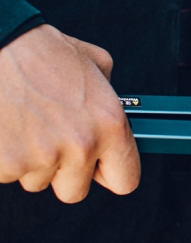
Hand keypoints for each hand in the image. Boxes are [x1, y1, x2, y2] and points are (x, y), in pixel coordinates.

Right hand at [0, 24, 140, 202]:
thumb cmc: (41, 52)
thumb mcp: (97, 65)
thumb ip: (111, 99)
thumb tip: (118, 119)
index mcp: (110, 124)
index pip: (125, 181)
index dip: (111, 174)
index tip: (101, 168)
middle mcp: (81, 144)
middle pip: (75, 190)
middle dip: (64, 171)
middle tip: (53, 138)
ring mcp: (42, 157)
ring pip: (38, 182)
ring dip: (34, 162)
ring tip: (27, 124)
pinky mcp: (6, 164)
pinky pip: (9, 175)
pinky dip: (7, 158)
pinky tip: (8, 128)